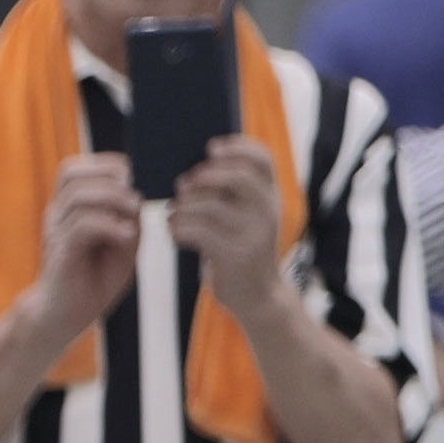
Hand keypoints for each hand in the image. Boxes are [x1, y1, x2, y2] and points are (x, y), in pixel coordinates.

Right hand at [28, 152, 141, 338]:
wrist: (66, 316)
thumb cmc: (93, 280)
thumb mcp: (123, 243)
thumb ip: (129, 217)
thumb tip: (134, 196)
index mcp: (66, 210)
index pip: (72, 169)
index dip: (104, 164)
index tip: (129, 179)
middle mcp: (56, 217)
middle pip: (71, 174)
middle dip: (108, 178)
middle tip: (132, 198)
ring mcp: (55, 234)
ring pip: (78, 197)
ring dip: (112, 201)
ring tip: (132, 221)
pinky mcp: (60, 255)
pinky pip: (82, 226)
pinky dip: (109, 226)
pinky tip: (127, 237)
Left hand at [170, 134, 293, 311]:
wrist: (258, 295)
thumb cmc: (242, 249)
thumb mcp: (246, 218)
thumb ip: (232, 195)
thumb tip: (190, 170)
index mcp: (272, 196)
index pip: (264, 160)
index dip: (238, 147)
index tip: (211, 148)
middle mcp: (268, 211)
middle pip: (237, 178)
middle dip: (203, 176)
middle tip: (182, 184)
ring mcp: (254, 233)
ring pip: (211, 206)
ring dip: (184, 206)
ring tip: (171, 213)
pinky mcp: (235, 255)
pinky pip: (199, 232)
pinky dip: (179, 228)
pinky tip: (173, 231)